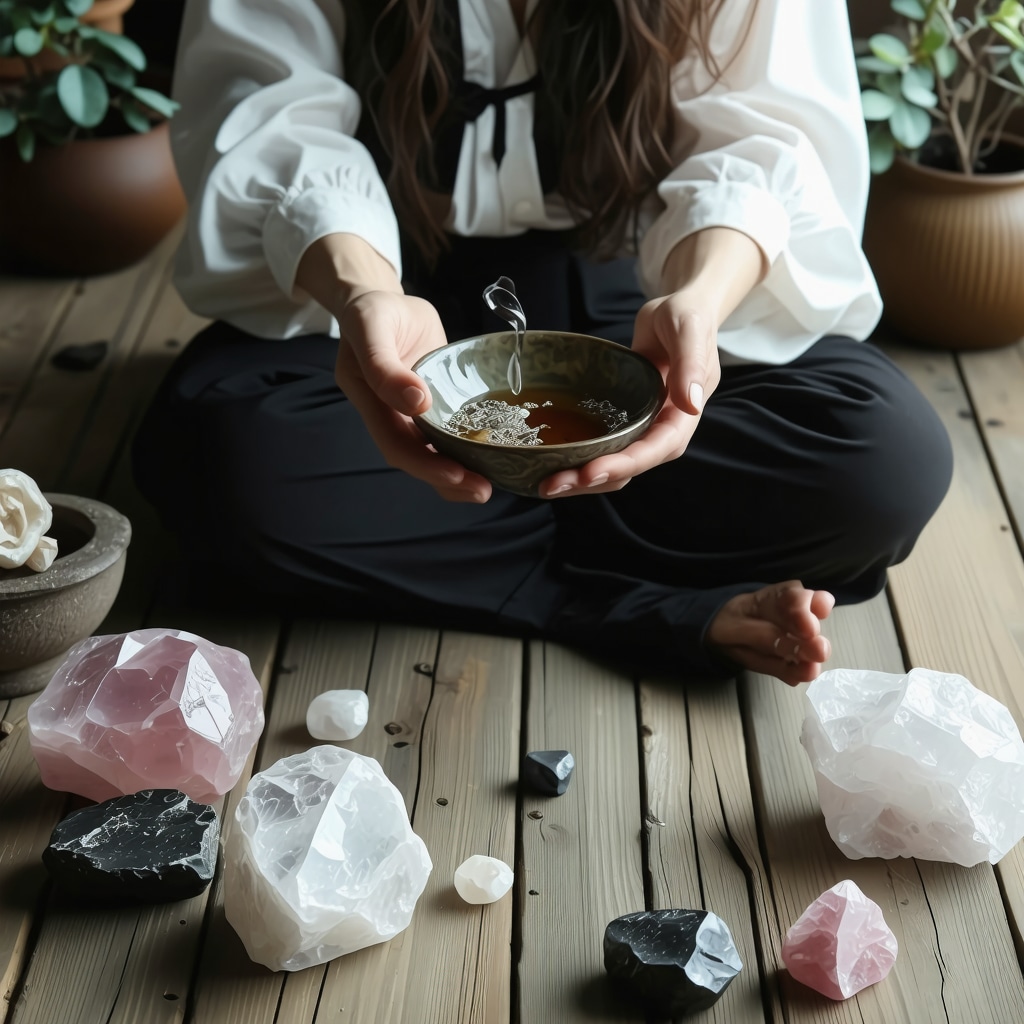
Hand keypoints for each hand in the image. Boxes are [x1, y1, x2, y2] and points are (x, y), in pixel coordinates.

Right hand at [335, 291, 492, 502]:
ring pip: (430, 453)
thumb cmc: (372, 311)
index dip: (424, 462)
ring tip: (487, 488)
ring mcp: (409, 413)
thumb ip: (383, 364)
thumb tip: (416, 401)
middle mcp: (388, 414)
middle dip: (446, 479)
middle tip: (482, 490)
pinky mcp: (432, 405)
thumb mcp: (371, 325)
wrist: (380, 302)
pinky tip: (490, 460)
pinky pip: (446, 434)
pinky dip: (465, 451)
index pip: (394, 443)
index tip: (457, 472)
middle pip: (414, 458)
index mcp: (369, 400)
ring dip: (457, 475)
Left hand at [539, 290, 720, 497]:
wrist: (676, 311)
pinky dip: (580, 459)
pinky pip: (604, 447)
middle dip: (593, 480)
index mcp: (683, 414)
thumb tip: (690, 404)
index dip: (624, 464)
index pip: (656, 449)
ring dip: (581, 478)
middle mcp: (663, 429)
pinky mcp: (624, 421)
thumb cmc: (686, 317)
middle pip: (630, 467)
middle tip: (552, 485)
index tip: (591, 472)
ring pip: (614, 465)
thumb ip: (691, 365)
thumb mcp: (688, 331)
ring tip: (546, 483)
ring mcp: (642, 427)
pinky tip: (552, 464)